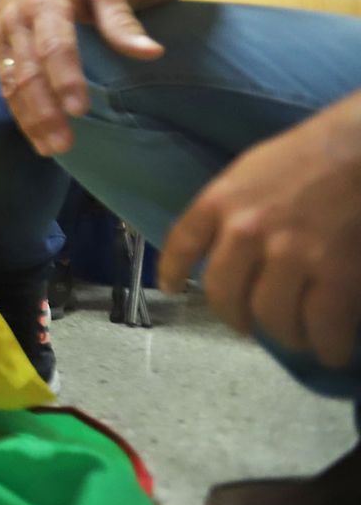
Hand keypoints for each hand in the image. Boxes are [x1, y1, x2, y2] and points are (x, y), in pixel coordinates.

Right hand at [0, 0, 163, 154]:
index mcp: (46, 1)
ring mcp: (2, 36)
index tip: (80, 109)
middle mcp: (17, 20)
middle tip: (64, 144)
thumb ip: (122, 22)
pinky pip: (4, 83)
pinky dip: (18, 111)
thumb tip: (152, 54)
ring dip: (28, 118)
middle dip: (44, 111)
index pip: (54, 45)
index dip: (65, 78)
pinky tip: (34, 135)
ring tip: (49, 149)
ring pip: (12, 83)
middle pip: (28, 72)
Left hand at [160, 95, 360, 367]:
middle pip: (223, 293)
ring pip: (271, 316)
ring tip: (293, 337)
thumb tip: (226, 243)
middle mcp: (245, 232)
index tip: (170, 289)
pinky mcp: (334, 273)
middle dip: (233, 316)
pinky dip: (326, 346)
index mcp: (220, 201)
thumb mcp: (250, 169)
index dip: (173, 272)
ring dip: (282, 334)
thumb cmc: (309, 152)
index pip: (182, 244)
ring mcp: (289, 256)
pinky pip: (321, 325)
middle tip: (246, 325)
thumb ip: (233, 205)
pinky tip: (329, 351)